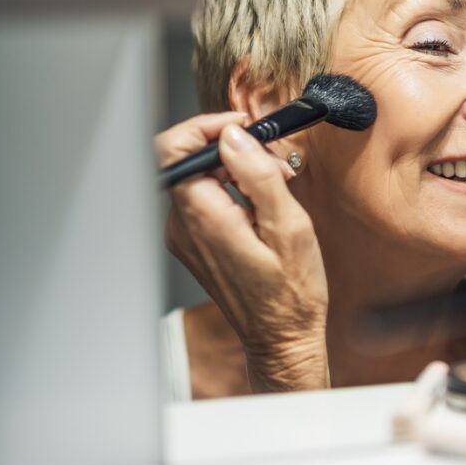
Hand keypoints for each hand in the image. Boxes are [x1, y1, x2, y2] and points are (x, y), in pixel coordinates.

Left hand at [157, 113, 328, 392]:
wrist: (281, 337)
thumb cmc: (291, 292)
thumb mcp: (289, 227)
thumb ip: (258, 176)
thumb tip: (234, 137)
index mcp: (203, 217)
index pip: (173, 148)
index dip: (206, 127)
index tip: (243, 129)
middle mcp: (183, 226)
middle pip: (187, 160)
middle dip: (230, 149)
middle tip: (273, 162)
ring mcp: (184, 237)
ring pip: (196, 178)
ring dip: (233, 170)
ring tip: (275, 187)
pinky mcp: (194, 244)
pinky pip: (202, 200)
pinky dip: (230, 191)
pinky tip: (262, 207)